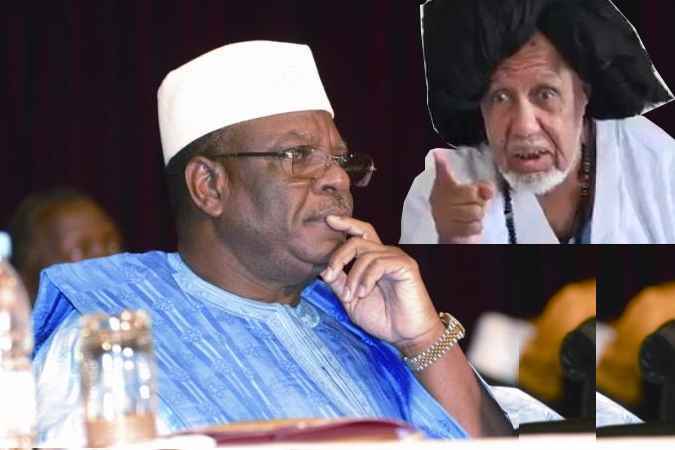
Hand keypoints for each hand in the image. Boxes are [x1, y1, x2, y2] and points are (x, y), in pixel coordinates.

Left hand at [320, 216, 442, 354]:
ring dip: (352, 277)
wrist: (406, 335)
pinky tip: (364, 292)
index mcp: (373, 260)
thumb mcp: (353, 300)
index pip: (360, 233)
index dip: (345, 223)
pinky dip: (366, 278)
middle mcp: (385, 255)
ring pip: (365, 254)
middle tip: (329, 274)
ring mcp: (396, 259)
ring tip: (351, 296)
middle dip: (338, 255)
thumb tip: (324, 270)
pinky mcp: (406, 266)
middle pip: (357, 239)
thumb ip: (340, 284)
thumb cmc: (383, 319)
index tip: (328, 220)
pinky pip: (379, 263)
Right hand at [430, 151, 493, 243]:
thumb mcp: (474, 196)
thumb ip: (481, 188)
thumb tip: (488, 189)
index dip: (443, 165)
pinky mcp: (449, 231)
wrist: (455, 237)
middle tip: (473, 206)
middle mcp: (439, 200)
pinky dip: (476, 227)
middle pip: (470, 193)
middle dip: (479, 202)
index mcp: (443, 187)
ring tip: (471, 218)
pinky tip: (469, 226)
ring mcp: (442, 216)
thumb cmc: (464, 211)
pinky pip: (473, 226)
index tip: (438, 155)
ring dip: (478, 216)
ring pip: (474, 211)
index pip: (443, 174)